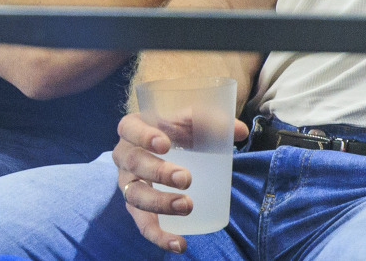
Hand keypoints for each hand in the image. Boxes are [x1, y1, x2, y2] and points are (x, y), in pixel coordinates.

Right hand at [113, 111, 248, 252]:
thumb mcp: (190, 121)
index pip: (130, 128)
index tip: (165, 144)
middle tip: (185, 179)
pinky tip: (179, 244)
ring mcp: (128, 184)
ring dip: (160, 204)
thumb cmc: (178, 131)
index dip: (143, 136)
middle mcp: (125, 157)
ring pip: (135, 196)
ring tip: (187, 206)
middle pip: (134, 164)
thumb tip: (241, 131)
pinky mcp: (137, 208)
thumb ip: (213, 122)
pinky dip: (160, 236)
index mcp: (132, 129)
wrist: (169, 147)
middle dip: (158, 172)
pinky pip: (144, 224)